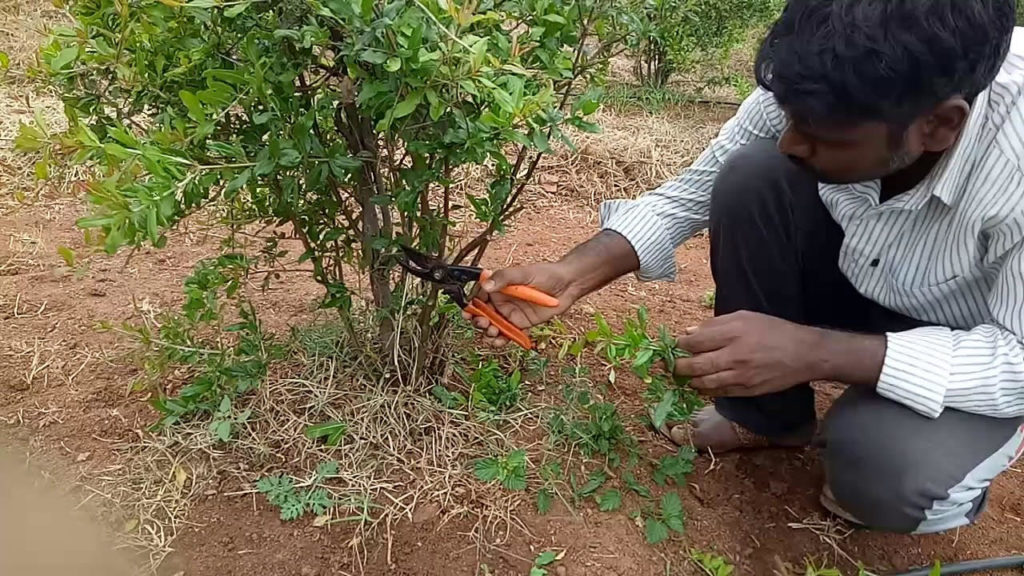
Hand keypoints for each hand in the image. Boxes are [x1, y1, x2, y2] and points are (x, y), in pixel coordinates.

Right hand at [465, 262, 578, 347]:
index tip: (469, 311)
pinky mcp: (520, 325)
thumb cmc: (546, 274)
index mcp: (499, 286)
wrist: (568, 285)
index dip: (472, 304)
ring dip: (488, 332)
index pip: (479, 296)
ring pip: (492, 326)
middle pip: (482, 314)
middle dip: (478, 320)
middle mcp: (502, 301)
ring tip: (492, 332)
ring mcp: (510, 314)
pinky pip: (507, 335)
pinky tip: (499, 342)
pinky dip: (501, 341)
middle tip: (483, 322)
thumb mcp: (524, 273)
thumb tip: (486, 285)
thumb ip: (504, 278)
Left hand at [672, 310, 825, 396]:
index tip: (676, 344)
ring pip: (705, 382)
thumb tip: (689, 332)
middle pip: (696, 365)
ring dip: (690, 380)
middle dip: (678, 366)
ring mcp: (741, 376)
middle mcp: (735, 356)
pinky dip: (706, 390)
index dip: (681, 344)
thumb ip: (715, 324)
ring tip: (684, 376)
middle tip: (671, 365)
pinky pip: (719, 393)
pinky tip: (700, 385)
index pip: (696, 341)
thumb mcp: (745, 317)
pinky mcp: (747, 390)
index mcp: (733, 333)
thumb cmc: (774, 330)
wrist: (804, 354)